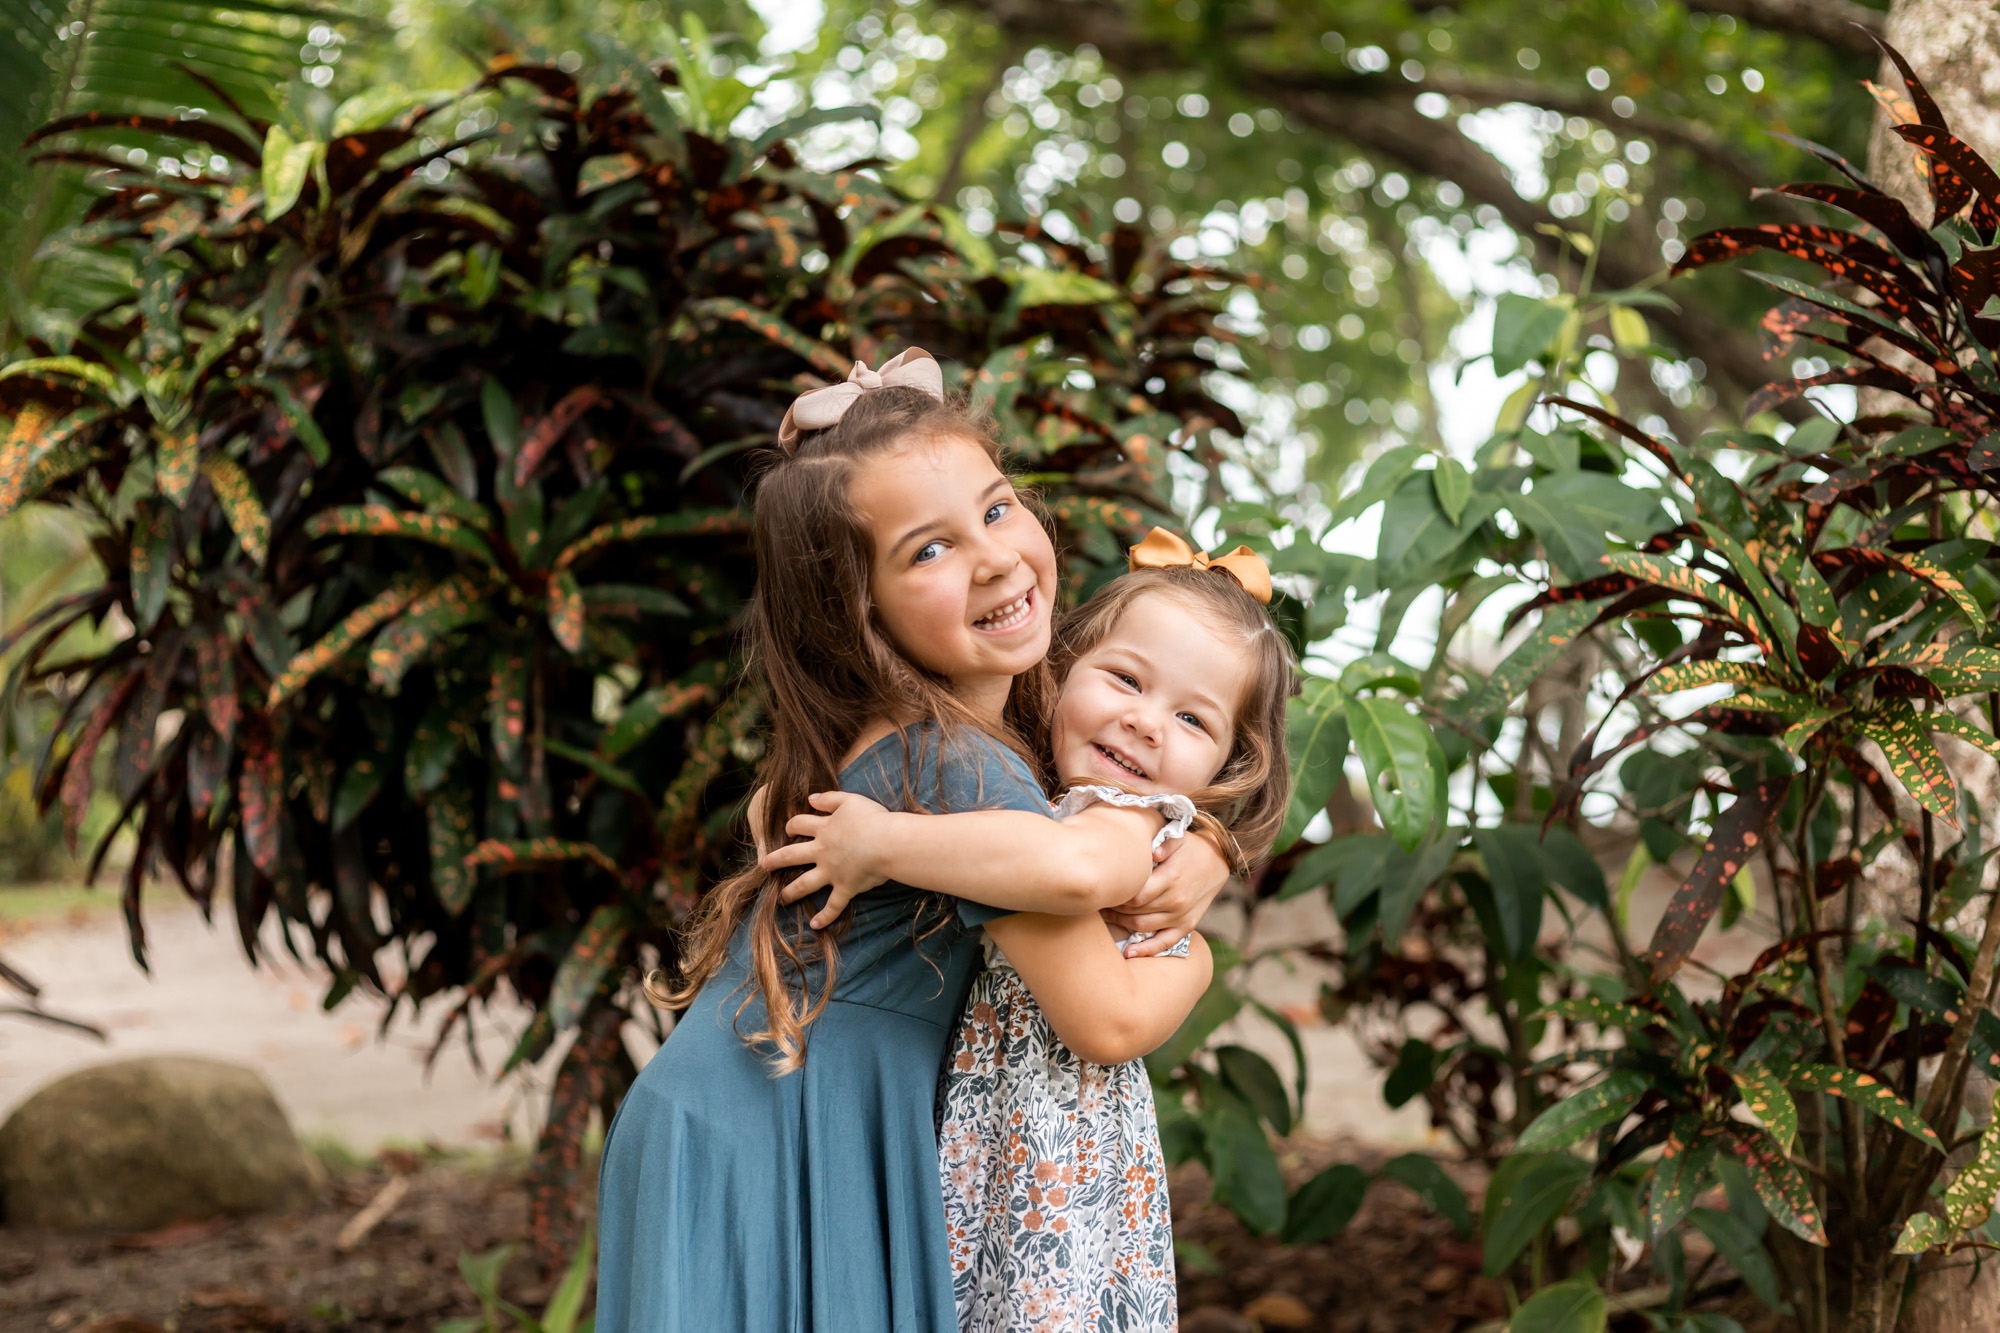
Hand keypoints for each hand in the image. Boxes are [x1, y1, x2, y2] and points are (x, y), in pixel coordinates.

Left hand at [758, 790, 892, 927]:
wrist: (887, 843)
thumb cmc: (872, 819)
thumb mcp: (850, 800)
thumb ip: (829, 798)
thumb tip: (811, 798)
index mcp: (824, 829)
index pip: (799, 825)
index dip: (791, 826)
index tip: (788, 829)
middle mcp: (822, 852)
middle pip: (791, 856)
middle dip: (775, 861)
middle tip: (764, 866)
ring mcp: (832, 872)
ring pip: (804, 884)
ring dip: (791, 892)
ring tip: (781, 899)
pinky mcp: (845, 888)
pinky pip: (833, 906)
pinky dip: (825, 917)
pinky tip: (815, 925)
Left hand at [1103, 831, 1231, 957]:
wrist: (1218, 862)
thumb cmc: (1191, 848)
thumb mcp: (1179, 837)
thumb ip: (1165, 843)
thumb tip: (1152, 852)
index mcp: (1171, 878)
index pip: (1134, 895)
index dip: (1116, 895)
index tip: (1104, 889)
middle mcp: (1176, 900)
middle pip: (1135, 911)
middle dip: (1114, 908)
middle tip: (1099, 902)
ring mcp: (1181, 916)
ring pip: (1143, 927)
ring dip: (1122, 924)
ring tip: (1107, 917)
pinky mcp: (1187, 926)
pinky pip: (1164, 943)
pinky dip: (1146, 950)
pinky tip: (1129, 953)